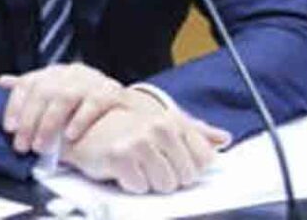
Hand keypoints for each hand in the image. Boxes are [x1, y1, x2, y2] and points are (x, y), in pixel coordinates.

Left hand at [0, 63, 123, 153]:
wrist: (121, 101)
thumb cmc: (81, 99)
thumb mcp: (54, 91)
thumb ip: (30, 89)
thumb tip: (2, 81)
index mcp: (53, 72)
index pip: (28, 83)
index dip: (15, 105)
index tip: (9, 128)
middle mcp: (70, 72)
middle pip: (43, 92)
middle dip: (30, 121)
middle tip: (23, 145)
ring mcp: (91, 79)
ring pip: (64, 97)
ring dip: (50, 123)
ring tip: (42, 146)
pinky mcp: (110, 91)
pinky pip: (93, 103)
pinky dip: (79, 120)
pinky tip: (69, 136)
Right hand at [63, 88, 231, 193]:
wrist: (81, 127)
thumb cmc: (123, 130)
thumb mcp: (159, 124)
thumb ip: (193, 132)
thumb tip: (224, 138)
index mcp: (172, 120)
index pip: (203, 160)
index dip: (188, 169)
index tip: (172, 163)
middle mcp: (159, 126)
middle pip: (186, 177)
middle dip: (168, 178)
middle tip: (147, 164)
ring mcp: (141, 140)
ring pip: (165, 185)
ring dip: (149, 182)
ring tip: (135, 166)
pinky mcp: (122, 155)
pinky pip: (140, 187)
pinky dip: (130, 184)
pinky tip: (120, 169)